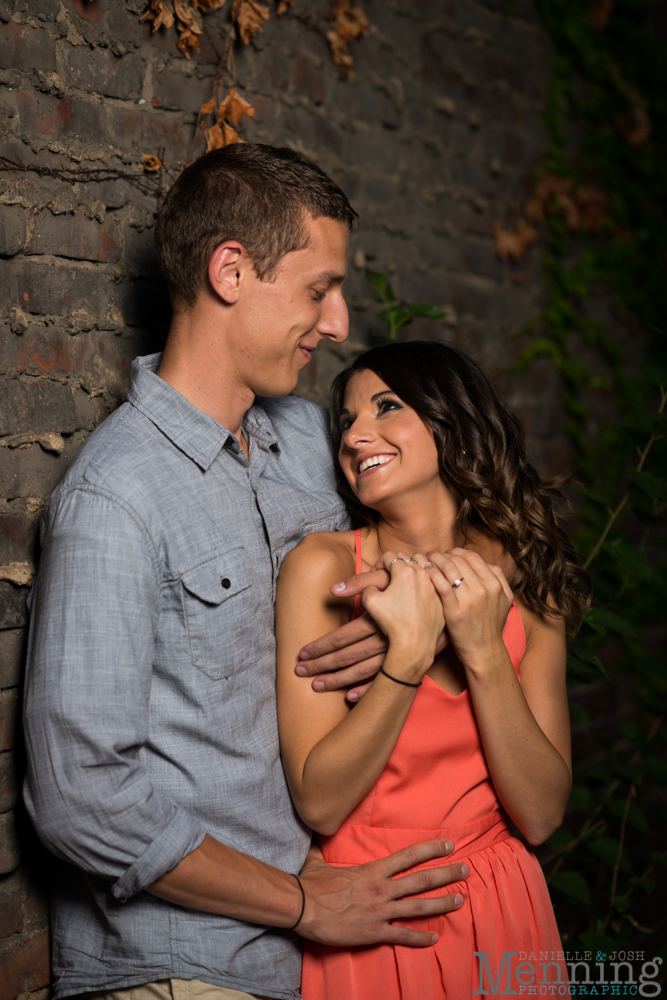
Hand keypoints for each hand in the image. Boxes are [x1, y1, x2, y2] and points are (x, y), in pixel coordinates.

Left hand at [297, 563, 448, 701]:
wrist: (449, 594)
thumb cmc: (414, 581)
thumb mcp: (387, 575)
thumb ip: (359, 581)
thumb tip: (332, 590)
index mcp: (376, 620)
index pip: (341, 638)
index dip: (320, 646)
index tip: (301, 654)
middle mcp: (384, 640)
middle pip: (346, 657)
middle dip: (321, 666)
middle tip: (299, 673)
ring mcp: (397, 653)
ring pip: (362, 671)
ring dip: (338, 680)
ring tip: (317, 687)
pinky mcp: (410, 660)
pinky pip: (385, 681)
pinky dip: (366, 691)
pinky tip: (349, 698)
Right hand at [298, 839, 467, 945]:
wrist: (302, 907)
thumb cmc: (311, 883)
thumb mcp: (320, 859)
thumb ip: (325, 847)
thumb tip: (319, 827)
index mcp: (372, 870)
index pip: (408, 856)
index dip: (431, 850)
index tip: (449, 845)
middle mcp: (381, 889)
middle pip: (421, 880)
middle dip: (446, 874)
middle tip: (466, 870)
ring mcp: (380, 911)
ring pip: (418, 907)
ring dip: (441, 903)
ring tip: (460, 900)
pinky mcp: (374, 932)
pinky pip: (402, 936)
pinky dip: (420, 938)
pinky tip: (435, 938)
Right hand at [360, 551, 444, 681]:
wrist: (414, 644)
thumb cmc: (391, 623)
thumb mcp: (369, 601)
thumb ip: (365, 585)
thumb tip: (371, 583)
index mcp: (404, 571)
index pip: (389, 555)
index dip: (379, 563)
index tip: (376, 574)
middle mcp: (423, 573)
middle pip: (408, 557)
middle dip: (396, 564)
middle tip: (389, 576)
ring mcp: (436, 584)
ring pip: (425, 565)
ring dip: (414, 568)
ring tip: (406, 580)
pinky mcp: (443, 595)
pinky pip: (436, 579)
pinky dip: (427, 580)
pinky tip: (419, 590)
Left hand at [425, 549, 512, 671]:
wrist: (484, 651)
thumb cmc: (490, 626)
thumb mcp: (505, 600)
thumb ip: (499, 579)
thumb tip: (486, 563)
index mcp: (495, 584)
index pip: (473, 557)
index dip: (457, 551)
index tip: (448, 553)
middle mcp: (484, 589)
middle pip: (459, 560)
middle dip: (444, 554)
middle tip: (433, 554)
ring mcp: (469, 600)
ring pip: (449, 568)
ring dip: (435, 560)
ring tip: (427, 559)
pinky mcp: (454, 611)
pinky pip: (441, 584)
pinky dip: (432, 573)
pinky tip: (426, 570)